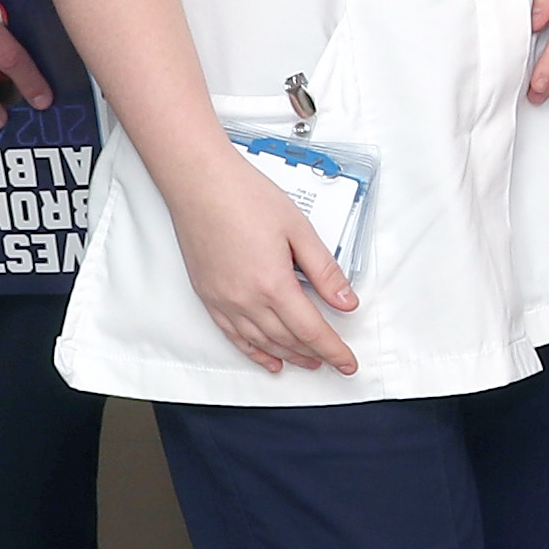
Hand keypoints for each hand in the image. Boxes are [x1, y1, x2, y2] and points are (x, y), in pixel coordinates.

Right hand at [157, 148, 359, 376]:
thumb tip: (346, 301)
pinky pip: (233, 335)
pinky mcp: (208, 296)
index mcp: (272, 284)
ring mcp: (222, 301)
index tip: (348, 363)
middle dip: (314, 354)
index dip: (333, 350)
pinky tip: (268, 359)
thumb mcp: (300, 231)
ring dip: (287, 355)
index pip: (311, 330)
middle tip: (334, 362)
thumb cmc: (247, 198)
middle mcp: (244, 299)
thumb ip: (324, 271)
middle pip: (287, 340)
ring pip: (261, 342)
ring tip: (308, 362)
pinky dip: (253, 351)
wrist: (200, 185)